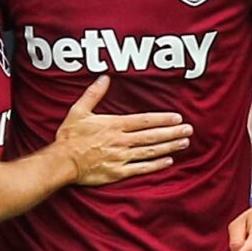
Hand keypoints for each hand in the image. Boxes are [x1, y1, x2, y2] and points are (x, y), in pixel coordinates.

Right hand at [55, 76, 190, 186]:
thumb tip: (104, 77)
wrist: (62, 161)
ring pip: (150, 151)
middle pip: (152, 136)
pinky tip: (168, 161)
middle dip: (172, 132)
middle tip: (189, 130)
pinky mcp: (118, 172)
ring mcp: (121, 157)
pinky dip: (155, 165)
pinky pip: (141, 168)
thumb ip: (94, 94)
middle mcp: (121, 141)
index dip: (162, 119)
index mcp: (114, 125)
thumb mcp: (78, 110)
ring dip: (169, 147)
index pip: (144, 120)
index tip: (177, 117)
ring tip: (184, 143)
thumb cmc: (70, 136)